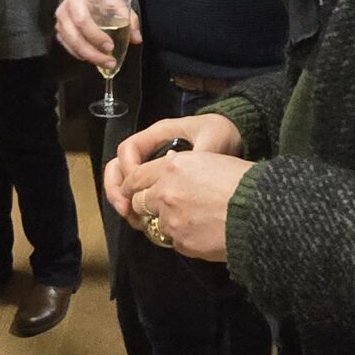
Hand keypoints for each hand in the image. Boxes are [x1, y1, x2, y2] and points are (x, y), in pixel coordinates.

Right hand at [55, 0, 141, 69]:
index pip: (82, 21)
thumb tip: (136, 38)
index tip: (110, 46)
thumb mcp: (116, 0)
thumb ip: (128, 17)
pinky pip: (69, 49)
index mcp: (77, 0)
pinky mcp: (60, 33)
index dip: (95, 36)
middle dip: (93, 54)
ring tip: (106, 63)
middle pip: (75, 38)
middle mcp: (64, 13)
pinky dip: (82, 56)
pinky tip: (95, 58)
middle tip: (110, 62)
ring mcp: (60, 24)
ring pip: (71, 46)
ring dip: (89, 58)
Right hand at [104, 113, 243, 214]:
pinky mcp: (163, 180)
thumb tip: (178, 171)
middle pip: (119, 166)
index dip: (128, 169)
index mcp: (159, 133)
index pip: (129, 149)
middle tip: (124, 210)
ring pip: (127, 182)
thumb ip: (198, 154)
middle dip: (117, 189)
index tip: (136, 189)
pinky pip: (142, 192)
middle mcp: (151, 148)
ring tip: (133, 220)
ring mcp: (155, 165)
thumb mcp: (214, 139)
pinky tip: (147, 221)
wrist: (237, 135)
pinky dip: (139, 207)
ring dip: (124, 201)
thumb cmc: (224, 132)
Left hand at [119, 149, 252, 263]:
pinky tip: (203, 232)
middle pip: (139, 202)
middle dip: (147, 205)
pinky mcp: (181, 242)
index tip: (134, 190)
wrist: (261, 212)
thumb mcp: (210, 160)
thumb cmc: (243, 182)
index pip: (136, 176)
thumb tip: (170, 172)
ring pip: (156, 224)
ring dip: (168, 223)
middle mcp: (165, 192)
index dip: (133, 185)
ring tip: (193, 220)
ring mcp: (171, 219)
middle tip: (161, 208)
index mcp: (173, 166)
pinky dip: (183, 238)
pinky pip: (174, 241)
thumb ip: (182, 167)